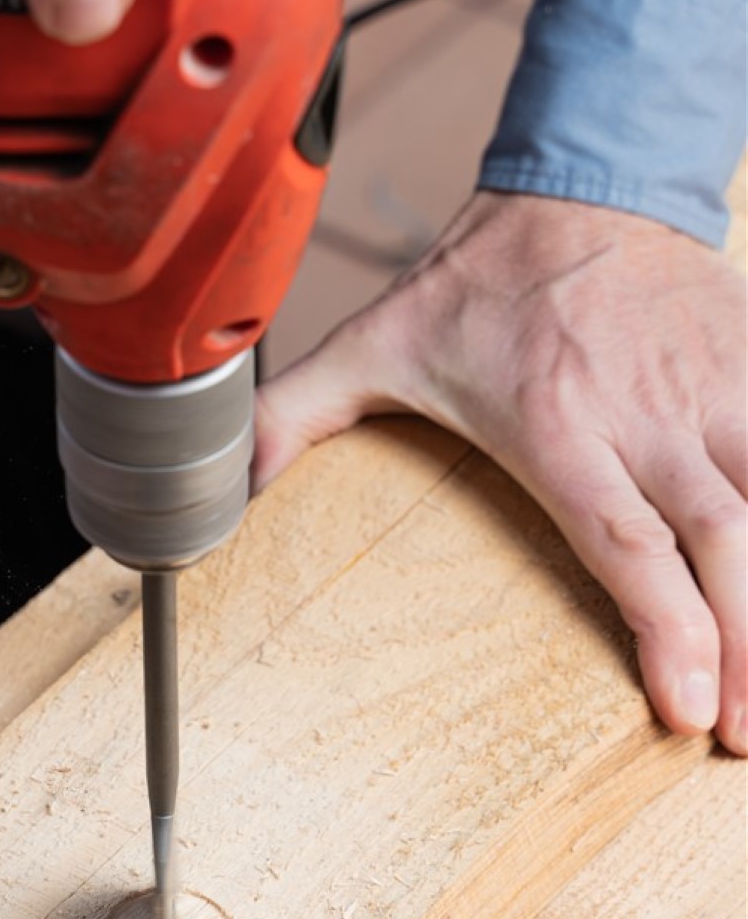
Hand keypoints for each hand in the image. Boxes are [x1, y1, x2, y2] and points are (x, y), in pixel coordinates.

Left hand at [255, 192, 746, 755]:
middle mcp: (647, 416)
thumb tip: (222, 492)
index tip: (688, 710)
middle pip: (726, 542)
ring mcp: (714, 391)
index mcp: (558, 425)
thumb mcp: (372, 344)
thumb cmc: (478, 282)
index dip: (668, 630)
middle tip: (744, 736)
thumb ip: (295, 418)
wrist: (580, 183)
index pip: (625, 542)